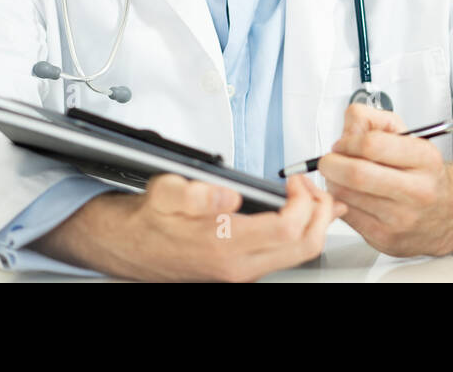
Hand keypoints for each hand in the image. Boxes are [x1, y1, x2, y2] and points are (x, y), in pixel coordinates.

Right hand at [34, 172, 346, 281]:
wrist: (131, 246)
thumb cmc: (151, 219)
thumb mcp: (165, 192)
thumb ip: (195, 192)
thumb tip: (227, 196)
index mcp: (224, 244)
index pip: (288, 228)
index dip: (303, 201)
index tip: (296, 181)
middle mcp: (239, 265)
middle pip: (305, 245)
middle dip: (321, 211)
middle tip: (312, 186)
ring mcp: (244, 271)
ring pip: (301, 253)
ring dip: (316, 222)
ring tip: (314, 196)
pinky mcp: (244, 269)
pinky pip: (288, 255)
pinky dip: (305, 232)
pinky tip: (305, 213)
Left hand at [317, 104, 452, 256]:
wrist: (446, 214)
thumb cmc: (422, 173)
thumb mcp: (407, 136)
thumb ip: (374, 121)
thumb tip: (348, 124)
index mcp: (425, 159)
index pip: (372, 144)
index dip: (348, 141)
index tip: (343, 143)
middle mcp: (417, 191)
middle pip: (356, 174)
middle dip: (332, 163)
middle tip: (329, 160)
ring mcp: (401, 218)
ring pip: (346, 195)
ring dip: (333, 182)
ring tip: (342, 176)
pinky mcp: (385, 238)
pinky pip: (347, 215)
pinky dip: (340, 201)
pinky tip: (350, 194)